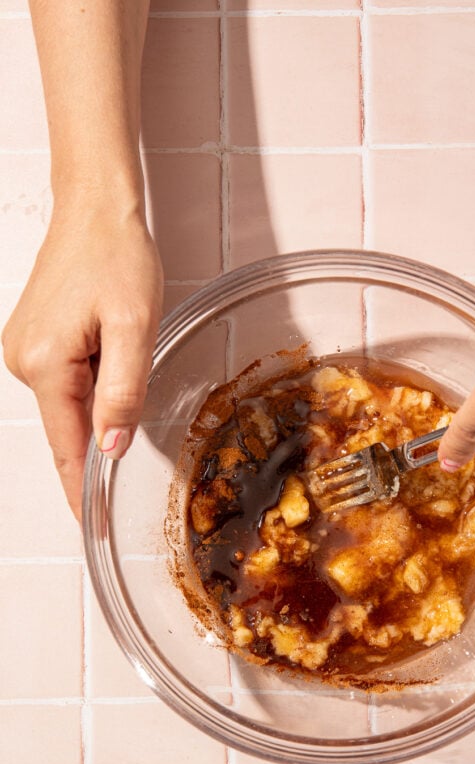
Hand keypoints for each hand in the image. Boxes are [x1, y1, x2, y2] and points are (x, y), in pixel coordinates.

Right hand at [2, 201, 162, 520]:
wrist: (96, 210)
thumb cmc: (117, 257)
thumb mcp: (135, 328)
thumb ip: (123, 393)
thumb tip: (111, 450)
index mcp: (46, 366)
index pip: (66, 449)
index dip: (80, 491)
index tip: (89, 528)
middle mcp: (24, 362)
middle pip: (68, 427)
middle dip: (102, 439)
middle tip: (136, 414)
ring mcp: (24, 351)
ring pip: (70, 404)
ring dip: (100, 403)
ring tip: (124, 352)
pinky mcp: (34, 340)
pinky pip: (66, 382)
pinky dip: (91, 385)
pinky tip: (109, 352)